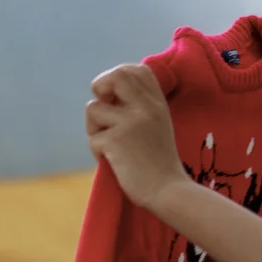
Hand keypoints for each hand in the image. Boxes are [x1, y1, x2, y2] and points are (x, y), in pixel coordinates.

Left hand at [84, 64, 190, 209]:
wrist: (169, 191)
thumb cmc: (161, 165)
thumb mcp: (159, 127)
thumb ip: (141, 109)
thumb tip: (109, 96)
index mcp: (157, 104)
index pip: (137, 70)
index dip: (118, 76)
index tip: (114, 96)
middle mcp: (146, 108)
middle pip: (115, 76)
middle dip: (99, 88)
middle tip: (103, 107)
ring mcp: (131, 123)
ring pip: (93, 108)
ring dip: (94, 128)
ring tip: (110, 145)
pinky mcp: (117, 141)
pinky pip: (92, 138)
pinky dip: (97, 152)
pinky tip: (112, 162)